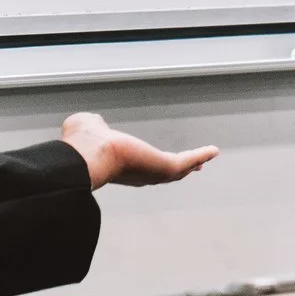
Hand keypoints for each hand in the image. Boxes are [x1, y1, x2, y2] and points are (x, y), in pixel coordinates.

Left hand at [60, 112, 218, 189]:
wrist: (87, 157)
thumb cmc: (82, 146)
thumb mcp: (87, 127)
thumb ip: (93, 125)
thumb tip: (95, 121)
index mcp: (121, 167)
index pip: (141, 167)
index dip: (152, 163)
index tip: (159, 162)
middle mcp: (140, 174)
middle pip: (165, 173)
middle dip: (179, 169)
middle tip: (193, 167)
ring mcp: (154, 173)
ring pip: (179, 169)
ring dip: (194, 162)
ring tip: (207, 157)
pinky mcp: (166, 167)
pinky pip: (188, 160)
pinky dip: (201, 155)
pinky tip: (213, 150)